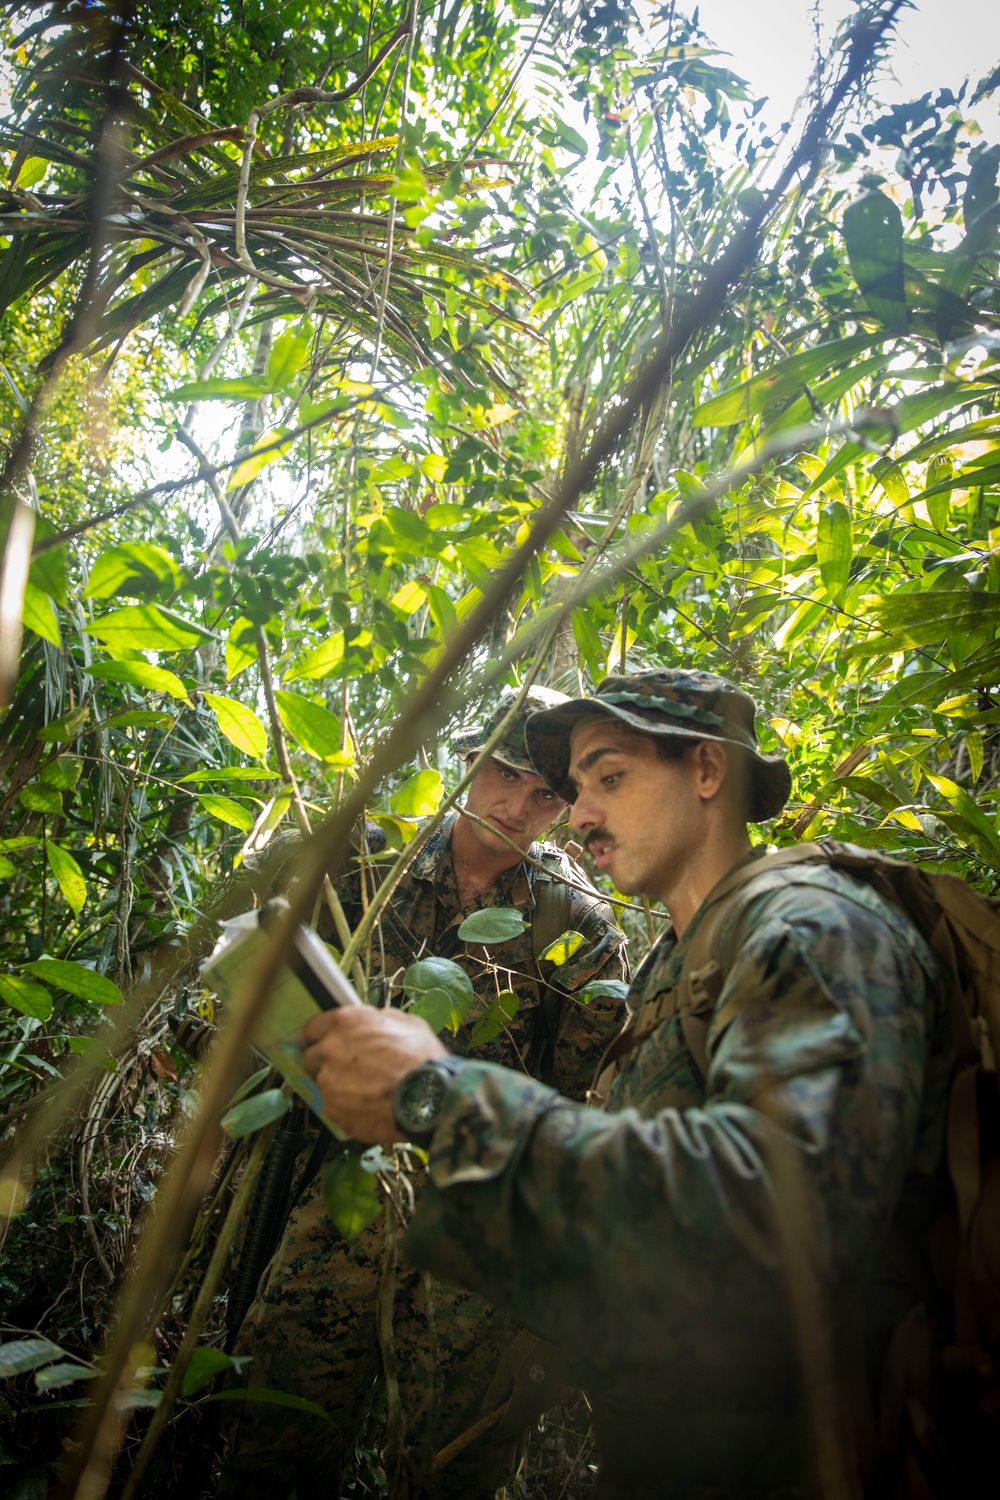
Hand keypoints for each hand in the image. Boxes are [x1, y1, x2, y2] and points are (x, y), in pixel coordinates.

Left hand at [300, 1005, 447, 1142]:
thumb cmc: (422, 1058)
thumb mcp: (407, 1024)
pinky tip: (364, 1107)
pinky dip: (343, 1106)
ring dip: (334, 1085)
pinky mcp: (331, 1109)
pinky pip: (331, 1105)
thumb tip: (373, 1021)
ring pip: (320, 1082)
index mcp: (345, 1022)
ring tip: (359, 1092)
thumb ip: (380, 1020)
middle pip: (311, 1056)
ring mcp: (327, 1081)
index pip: (312, 1028)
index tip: (322, 1043)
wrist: (428, 1098)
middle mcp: (329, 1049)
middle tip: (345, 1070)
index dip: (319, 1037)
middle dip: (323, 1062)